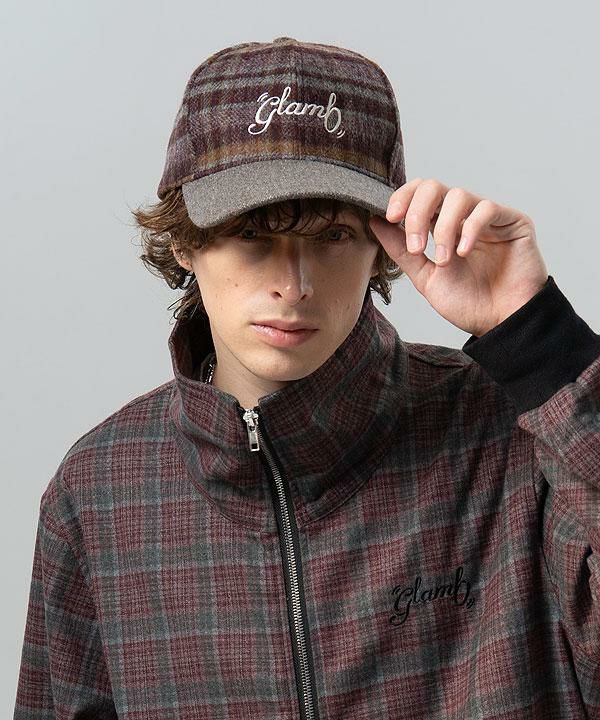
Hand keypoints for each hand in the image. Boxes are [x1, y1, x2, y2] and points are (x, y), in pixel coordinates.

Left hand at [368, 178, 548, 335]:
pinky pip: (487, 209)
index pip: (419, 194)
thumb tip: (375, 222)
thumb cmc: (468, 303)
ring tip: (445, 260)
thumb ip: (401, 250)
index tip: (390, 218)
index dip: (402, 198)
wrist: (500, 323)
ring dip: (443, 228)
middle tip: (416, 244)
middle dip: (417, 212)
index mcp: (441, 225)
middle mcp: (464, 216)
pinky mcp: (513, 221)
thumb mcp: (425, 277)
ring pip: (459, 195)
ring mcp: (489, 217)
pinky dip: (470, 228)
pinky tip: (463, 252)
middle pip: (434, 186)